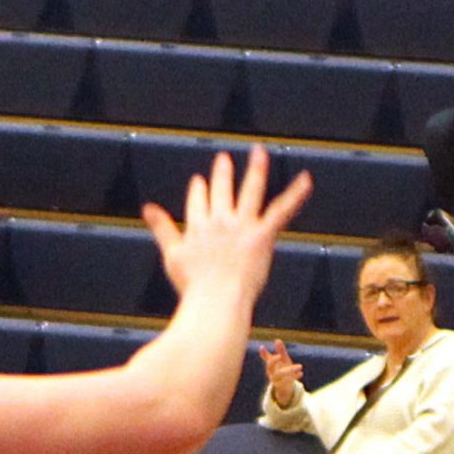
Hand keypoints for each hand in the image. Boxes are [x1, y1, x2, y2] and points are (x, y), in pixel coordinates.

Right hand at [143, 147, 312, 311]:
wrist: (216, 302)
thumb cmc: (194, 288)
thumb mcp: (173, 257)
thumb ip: (162, 229)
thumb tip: (147, 207)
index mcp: (197, 226)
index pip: (198, 202)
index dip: (199, 192)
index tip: (199, 182)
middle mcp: (219, 220)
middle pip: (221, 191)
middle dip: (222, 174)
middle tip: (224, 160)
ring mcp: (242, 226)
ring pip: (251, 190)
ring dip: (256, 168)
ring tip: (259, 151)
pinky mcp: (262, 235)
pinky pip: (282, 210)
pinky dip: (295, 194)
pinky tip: (307, 180)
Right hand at [260, 337, 303, 404]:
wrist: (284, 388)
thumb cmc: (283, 371)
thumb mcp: (283, 361)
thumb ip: (280, 351)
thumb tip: (277, 340)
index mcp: (271, 367)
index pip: (268, 360)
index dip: (266, 355)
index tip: (267, 349)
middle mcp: (271, 373)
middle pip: (270, 366)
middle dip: (274, 360)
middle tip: (280, 355)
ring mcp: (276, 380)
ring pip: (280, 374)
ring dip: (290, 370)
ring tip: (300, 366)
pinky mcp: (282, 387)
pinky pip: (287, 381)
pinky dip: (294, 377)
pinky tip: (301, 373)